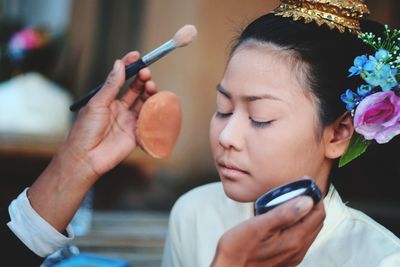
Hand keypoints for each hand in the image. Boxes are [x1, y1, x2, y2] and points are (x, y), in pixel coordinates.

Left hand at [61, 51, 156, 179]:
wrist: (86, 157)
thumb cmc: (85, 130)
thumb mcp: (97, 103)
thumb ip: (111, 85)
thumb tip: (119, 64)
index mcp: (108, 100)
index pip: (121, 79)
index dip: (130, 67)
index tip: (137, 56)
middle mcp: (120, 108)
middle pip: (136, 89)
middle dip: (143, 79)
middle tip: (146, 73)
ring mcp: (129, 121)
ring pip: (145, 103)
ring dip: (149, 92)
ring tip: (151, 86)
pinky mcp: (137, 133)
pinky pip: (149, 121)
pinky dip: (154, 111)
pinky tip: (155, 104)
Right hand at [211, 196, 324, 266]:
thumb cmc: (237, 250)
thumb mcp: (258, 226)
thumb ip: (284, 214)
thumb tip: (307, 201)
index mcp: (294, 240)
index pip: (318, 214)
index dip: (314, 195)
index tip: (304, 182)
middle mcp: (298, 250)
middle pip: (316, 221)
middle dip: (310, 202)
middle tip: (296, 188)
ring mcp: (292, 256)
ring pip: (308, 229)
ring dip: (303, 212)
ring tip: (286, 199)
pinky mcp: (285, 258)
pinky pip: (298, 236)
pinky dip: (295, 223)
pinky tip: (279, 217)